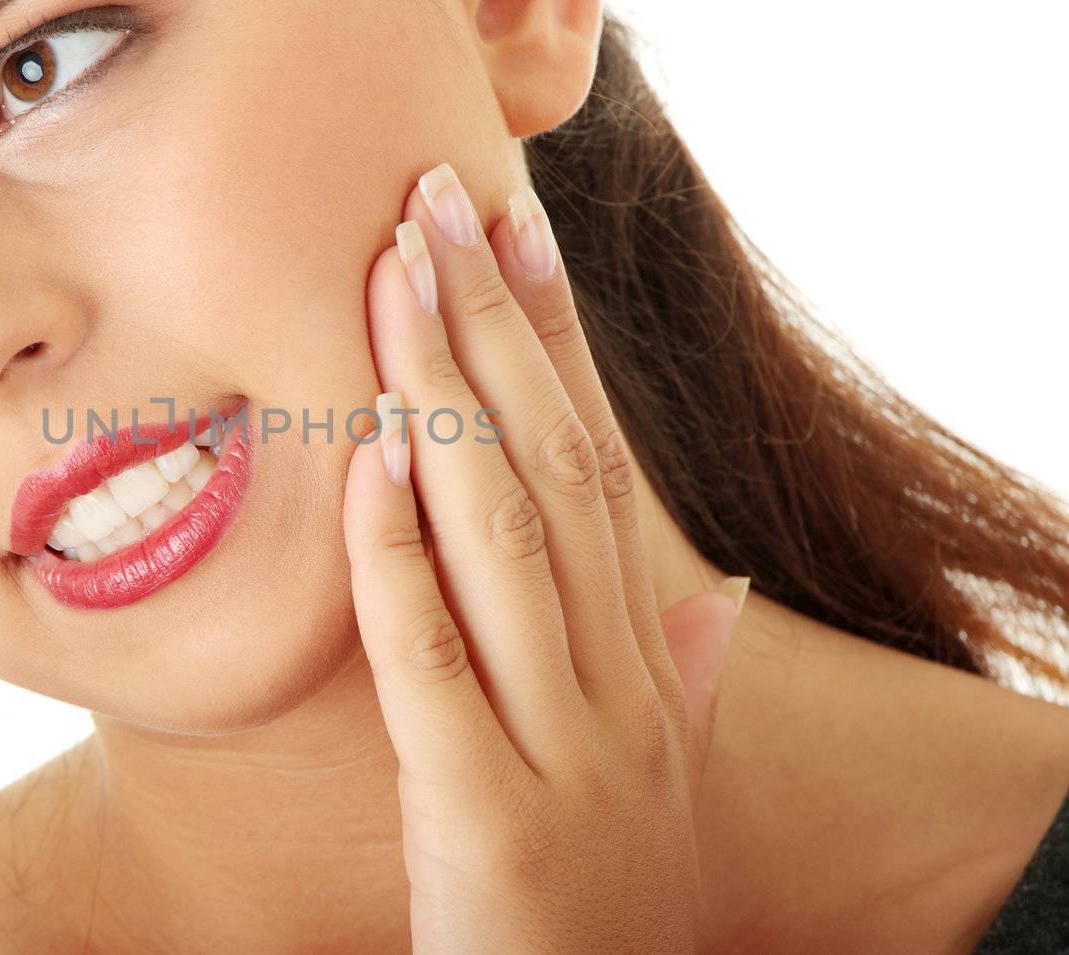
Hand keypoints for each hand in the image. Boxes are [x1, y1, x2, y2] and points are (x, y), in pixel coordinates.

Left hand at [343, 162, 748, 953]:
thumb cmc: (602, 899)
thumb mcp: (652, 780)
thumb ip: (682, 679)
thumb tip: (718, 593)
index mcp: (645, 664)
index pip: (599, 463)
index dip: (557, 339)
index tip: (517, 227)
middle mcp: (620, 687)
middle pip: (553, 467)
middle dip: (491, 326)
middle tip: (433, 201)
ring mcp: (564, 749)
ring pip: (505, 539)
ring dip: (443, 396)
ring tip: (392, 277)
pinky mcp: (490, 818)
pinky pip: (434, 662)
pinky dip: (400, 554)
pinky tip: (367, 457)